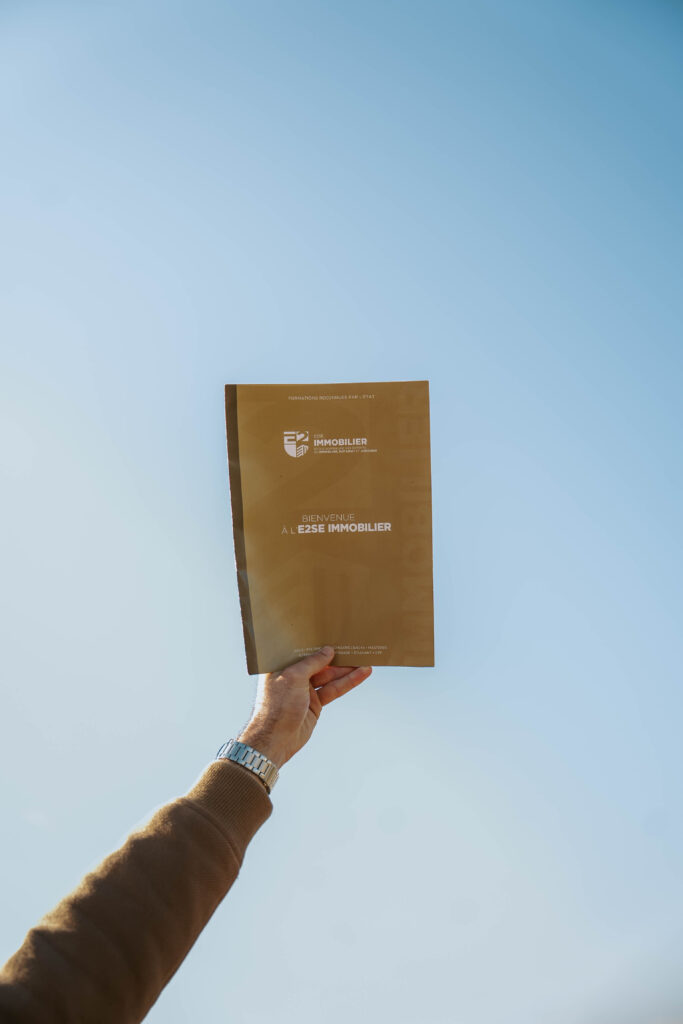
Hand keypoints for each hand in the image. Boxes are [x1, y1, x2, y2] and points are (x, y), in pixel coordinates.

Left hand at [237, 647, 371, 768]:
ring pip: (329, 676)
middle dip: (336, 655)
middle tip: (355, 645)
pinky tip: (361, 674)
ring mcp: (304, 690)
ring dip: (347, 669)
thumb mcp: (294, 677)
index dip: (317, 641)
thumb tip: (328, 650)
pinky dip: (347, 683)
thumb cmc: (277, 705)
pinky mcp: (315, 703)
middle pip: (319, 662)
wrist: (276, 740)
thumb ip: (312, 662)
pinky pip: (333, 690)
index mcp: (281, 665)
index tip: (333, 631)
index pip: (301, 649)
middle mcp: (293, 676)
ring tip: (365, 660)